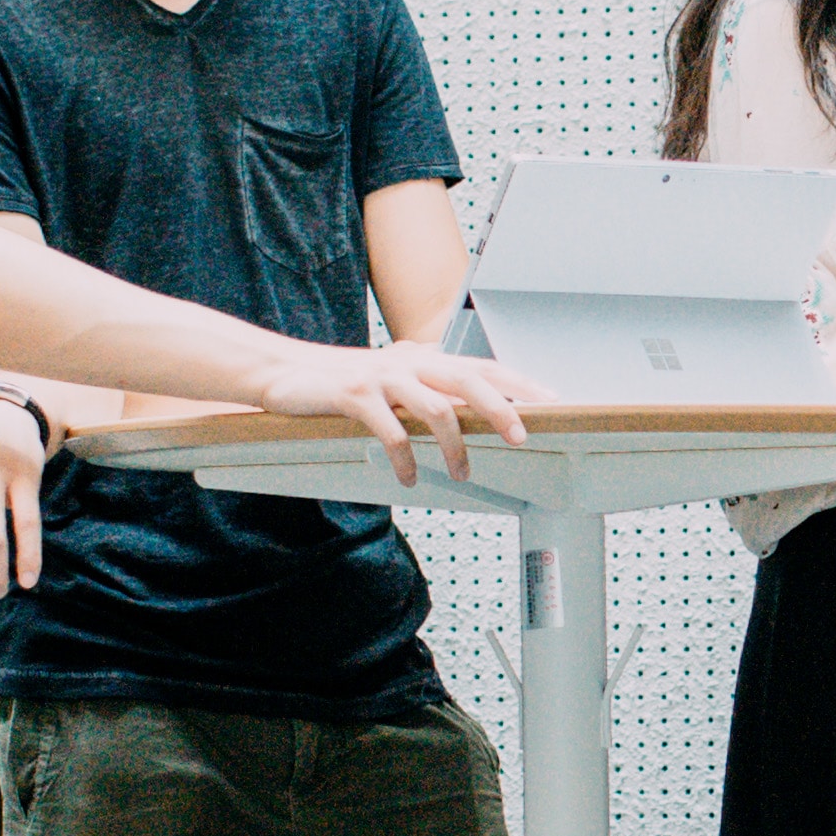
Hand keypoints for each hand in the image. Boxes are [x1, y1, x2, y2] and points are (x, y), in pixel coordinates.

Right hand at [264, 342, 550, 482]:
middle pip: (467, 380)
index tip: (551, 401)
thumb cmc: (342, 381)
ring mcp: (382, 377)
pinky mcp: (354, 396)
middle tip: (521, 436)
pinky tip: (410, 476)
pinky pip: (391, 431)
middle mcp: (409, 363)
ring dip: (455, 446)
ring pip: (435, 409)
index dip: (518, 383)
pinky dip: (406, 458)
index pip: (481, 367)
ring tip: (462, 472)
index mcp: (423, 358)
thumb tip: (468, 395)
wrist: (284, 371)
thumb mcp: (392, 378)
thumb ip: (427, 384)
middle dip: (500, 409)